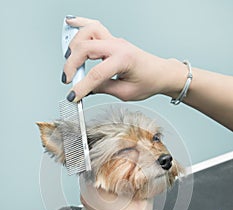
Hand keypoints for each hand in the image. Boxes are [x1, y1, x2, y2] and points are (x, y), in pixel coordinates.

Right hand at [63, 17, 186, 101]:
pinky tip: (70, 23)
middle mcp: (118, 46)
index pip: (96, 73)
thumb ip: (103, 89)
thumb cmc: (148, 81)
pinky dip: (81, 24)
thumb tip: (86, 90)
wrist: (160, 73)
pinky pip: (94, 26)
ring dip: (74, 45)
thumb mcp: (125, 92)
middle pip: (86, 48)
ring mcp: (114, 40)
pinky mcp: (111, 40)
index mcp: (124, 60)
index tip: (73, 96)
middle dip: (72, 64)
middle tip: (68, 80)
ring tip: (68, 61)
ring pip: (88, 32)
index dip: (82, 86)